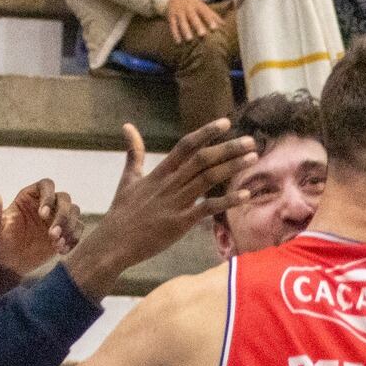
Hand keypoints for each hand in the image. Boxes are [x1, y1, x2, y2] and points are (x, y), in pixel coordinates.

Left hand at [0, 179, 82, 277]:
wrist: (8, 264)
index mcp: (28, 197)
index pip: (46, 185)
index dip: (48, 197)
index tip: (43, 215)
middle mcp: (46, 204)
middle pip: (64, 198)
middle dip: (62, 216)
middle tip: (52, 235)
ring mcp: (57, 218)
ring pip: (75, 212)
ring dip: (69, 227)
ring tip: (56, 244)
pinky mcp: (65, 232)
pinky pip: (78, 230)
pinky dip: (73, 239)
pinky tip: (61, 251)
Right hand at [94, 119, 256, 266]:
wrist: (113, 243)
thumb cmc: (122, 212)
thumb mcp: (128, 179)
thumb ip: (134, 153)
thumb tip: (128, 126)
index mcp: (159, 172)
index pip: (185, 146)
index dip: (206, 133)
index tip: (225, 123)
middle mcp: (169, 184)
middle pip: (202, 159)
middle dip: (228, 148)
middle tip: (250, 139)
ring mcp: (175, 203)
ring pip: (208, 179)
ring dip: (232, 167)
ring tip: (252, 157)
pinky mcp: (180, 223)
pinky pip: (207, 208)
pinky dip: (227, 201)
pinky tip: (244, 194)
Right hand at [165, 0, 223, 43]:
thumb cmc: (192, 3)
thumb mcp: (202, 6)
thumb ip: (212, 15)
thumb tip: (224, 25)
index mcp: (197, 5)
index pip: (204, 12)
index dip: (210, 20)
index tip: (215, 28)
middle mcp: (188, 8)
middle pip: (193, 17)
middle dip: (197, 25)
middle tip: (202, 34)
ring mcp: (179, 12)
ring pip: (182, 21)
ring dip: (185, 30)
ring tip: (189, 39)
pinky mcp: (171, 16)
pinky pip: (172, 25)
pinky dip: (175, 33)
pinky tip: (178, 42)